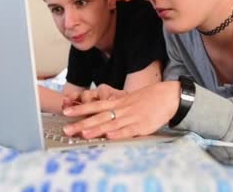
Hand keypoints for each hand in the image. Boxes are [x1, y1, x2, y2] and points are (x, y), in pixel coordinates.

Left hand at [62, 81, 180, 139]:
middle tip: (67, 129)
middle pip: (98, 116)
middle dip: (81, 123)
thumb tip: (101, 113)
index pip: (95, 106)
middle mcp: (121, 109)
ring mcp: (131, 117)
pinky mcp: (142, 126)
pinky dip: (118, 134)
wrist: (167, 95)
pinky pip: (128, 130)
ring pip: (111, 124)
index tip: (66, 112)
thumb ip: (115, 106)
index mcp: (118, 103)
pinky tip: (109, 137)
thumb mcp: (128, 100)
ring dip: (96, 129)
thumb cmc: (147, 98)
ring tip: (83, 134)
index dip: (80, 108)